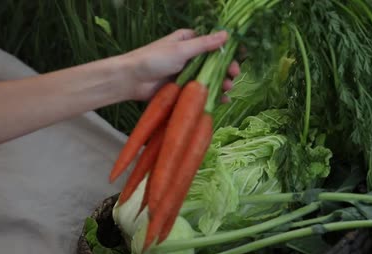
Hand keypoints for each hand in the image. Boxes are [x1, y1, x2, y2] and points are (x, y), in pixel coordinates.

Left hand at [121, 29, 240, 101]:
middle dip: (227, 70)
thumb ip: (204, 44)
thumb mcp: (181, 50)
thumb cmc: (153, 59)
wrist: (131, 80)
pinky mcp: (183, 88)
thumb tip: (226, 34)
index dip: (228, 51)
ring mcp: (187, 73)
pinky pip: (201, 91)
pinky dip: (212, 95)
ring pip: (210, 78)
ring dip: (222, 83)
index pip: (214, 44)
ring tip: (228, 89)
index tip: (240, 57)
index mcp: (188, 41)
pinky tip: (222, 100)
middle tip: (234, 76)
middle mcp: (189, 56)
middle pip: (215, 63)